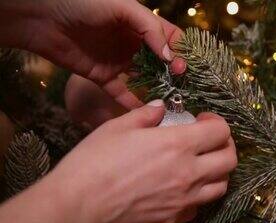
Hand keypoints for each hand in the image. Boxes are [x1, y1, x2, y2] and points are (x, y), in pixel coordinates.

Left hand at [1, 0, 185, 107]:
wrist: (41, 17)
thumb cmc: (83, 3)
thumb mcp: (123, 8)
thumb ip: (150, 29)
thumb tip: (170, 58)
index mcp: (140, 23)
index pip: (170, 37)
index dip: (181, 50)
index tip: (185, 64)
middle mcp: (133, 43)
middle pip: (161, 61)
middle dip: (174, 72)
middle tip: (182, 83)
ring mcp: (119, 61)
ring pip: (145, 78)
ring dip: (159, 88)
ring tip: (173, 100)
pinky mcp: (103, 77)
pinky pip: (122, 93)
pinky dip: (134, 103)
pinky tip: (149, 111)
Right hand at [45, 101, 236, 222]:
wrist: (78, 207)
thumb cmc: (94, 162)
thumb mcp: (118, 127)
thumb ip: (146, 115)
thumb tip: (161, 107)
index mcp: (178, 145)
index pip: (221, 131)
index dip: (217, 121)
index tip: (202, 119)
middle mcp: (189, 173)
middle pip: (230, 160)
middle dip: (225, 146)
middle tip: (209, 141)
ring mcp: (185, 200)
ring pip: (221, 186)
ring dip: (217, 172)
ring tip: (200, 164)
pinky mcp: (174, 220)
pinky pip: (199, 207)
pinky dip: (198, 196)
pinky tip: (182, 188)